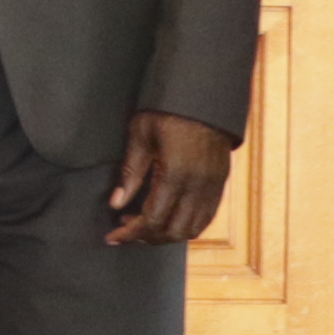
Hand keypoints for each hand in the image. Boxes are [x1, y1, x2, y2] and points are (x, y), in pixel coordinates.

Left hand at [107, 109, 238, 249]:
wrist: (204, 97)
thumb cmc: (167, 111)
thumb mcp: (140, 136)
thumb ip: (130, 173)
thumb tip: (116, 203)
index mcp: (175, 174)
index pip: (152, 219)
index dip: (130, 233)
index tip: (113, 237)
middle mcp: (198, 185)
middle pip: (173, 230)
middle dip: (147, 237)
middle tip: (125, 230)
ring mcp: (213, 186)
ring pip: (192, 229)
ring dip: (167, 235)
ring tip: (144, 227)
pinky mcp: (221, 183)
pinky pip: (206, 217)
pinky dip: (186, 226)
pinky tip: (169, 219)